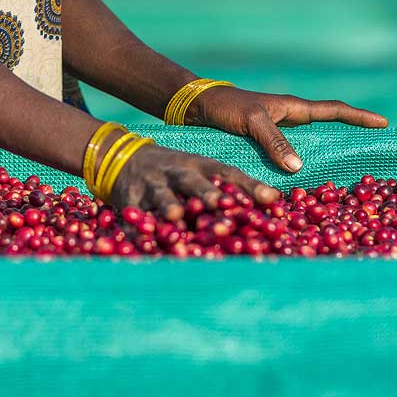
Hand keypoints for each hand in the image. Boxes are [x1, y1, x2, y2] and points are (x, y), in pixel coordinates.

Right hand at [106, 142, 277, 218]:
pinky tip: (143, 239)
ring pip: (160, 194)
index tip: (272, 198)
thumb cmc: (174, 171)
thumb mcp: (199, 170)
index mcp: (198, 165)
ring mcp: (150, 183)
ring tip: (174, 216)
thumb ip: (232, 187)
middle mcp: (175, 172)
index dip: (249, 185)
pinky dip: (137, 225)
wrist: (121, 156)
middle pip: (192, 180)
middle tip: (218, 203)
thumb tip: (276, 203)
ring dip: (168, 204)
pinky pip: (133, 213)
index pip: (227, 173)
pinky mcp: (128, 196)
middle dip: (205, 191)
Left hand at [189, 86, 388, 173]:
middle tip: (369, 156)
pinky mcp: (262, 146)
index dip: (358, 117)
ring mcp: (276, 133)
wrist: (196, 108)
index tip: (382, 123)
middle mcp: (287, 121)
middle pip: (326, 130)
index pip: (332, 111)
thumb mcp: (251, 122)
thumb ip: (274, 142)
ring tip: (341, 178)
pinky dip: (297, 171)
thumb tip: (299, 168)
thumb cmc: (225, 107)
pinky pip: (287, 159)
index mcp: (291, 108)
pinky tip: (302, 187)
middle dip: (348, 140)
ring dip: (322, 160)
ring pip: (307, 148)